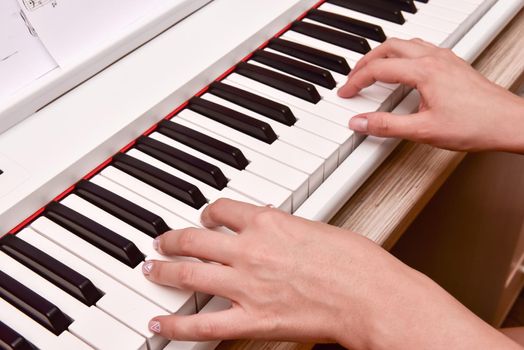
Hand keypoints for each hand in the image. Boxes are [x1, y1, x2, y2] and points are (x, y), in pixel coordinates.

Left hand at [142, 199, 518, 349]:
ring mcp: (247, 285)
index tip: (205, 217)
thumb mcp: (316, 227)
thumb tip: (273, 225)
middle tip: (162, 241)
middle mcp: (250, 250)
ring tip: (152, 269)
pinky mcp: (252, 319)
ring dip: (165, 270)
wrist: (369, 295)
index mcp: (268, 222)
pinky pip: (203, 322)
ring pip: (189, 274)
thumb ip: (285, 227)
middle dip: (173, 239)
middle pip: (195, 239)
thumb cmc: (355, 261)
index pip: (222, 209)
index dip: (207, 212)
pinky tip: (159, 321)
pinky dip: (176, 323)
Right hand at [338, 38, 523, 152]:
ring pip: (405, 44)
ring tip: (372, 70)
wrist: (508, 123)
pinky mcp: (453, 64)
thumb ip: (386, 126)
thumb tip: (360, 122)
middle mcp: (434, 58)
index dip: (356, 81)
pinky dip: (402, 55)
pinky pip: (421, 49)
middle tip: (353, 77)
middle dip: (366, 61)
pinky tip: (402, 69)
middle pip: (389, 47)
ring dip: (384, 54)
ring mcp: (445, 59)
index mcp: (424, 71)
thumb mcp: (423, 131)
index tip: (345, 92)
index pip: (379, 69)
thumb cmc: (475, 124)